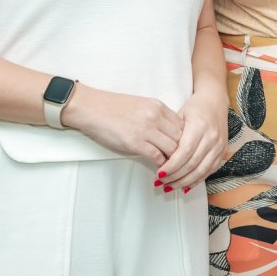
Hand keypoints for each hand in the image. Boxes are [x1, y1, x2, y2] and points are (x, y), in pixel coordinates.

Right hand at [65, 85, 183, 166]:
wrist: (91, 107)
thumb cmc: (113, 108)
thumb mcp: (141, 105)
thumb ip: (157, 117)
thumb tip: (168, 134)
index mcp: (158, 106)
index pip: (183, 125)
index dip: (185, 140)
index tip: (183, 150)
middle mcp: (156, 116)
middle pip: (182, 138)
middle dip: (183, 153)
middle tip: (181, 164)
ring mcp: (146, 129)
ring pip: (173, 149)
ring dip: (173, 162)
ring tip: (172, 171)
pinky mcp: (135, 142)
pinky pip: (157, 157)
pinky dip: (161, 166)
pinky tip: (160, 171)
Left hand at [158, 91, 227, 192]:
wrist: (215, 101)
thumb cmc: (195, 107)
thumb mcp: (180, 115)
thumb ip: (172, 135)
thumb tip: (159, 155)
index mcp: (199, 126)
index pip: (184, 152)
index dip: (171, 166)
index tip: (159, 173)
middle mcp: (211, 137)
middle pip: (192, 164)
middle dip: (175, 177)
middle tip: (161, 182)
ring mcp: (219, 145)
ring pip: (201, 171)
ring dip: (184, 182)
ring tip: (170, 187)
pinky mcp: (222, 151)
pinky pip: (209, 171)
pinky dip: (197, 181)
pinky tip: (185, 186)